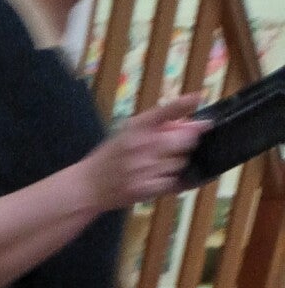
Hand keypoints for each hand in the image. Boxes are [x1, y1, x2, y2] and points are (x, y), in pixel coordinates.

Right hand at [81, 96, 206, 211]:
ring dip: (177, 162)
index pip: (166, 110)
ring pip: (181, 162)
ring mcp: (144, 168)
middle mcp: (142, 145)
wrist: (88, 186)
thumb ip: (157, 125)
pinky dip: (172, 179)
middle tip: (177, 145)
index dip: (185, 103)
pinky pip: (173, 181)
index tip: (198, 98)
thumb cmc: (111, 157)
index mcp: (137, 127)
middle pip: (184, 139)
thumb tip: (190, 124)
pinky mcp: (145, 189)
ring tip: (159, 165)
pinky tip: (160, 177)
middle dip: (186, 140)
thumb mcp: (128, 132)